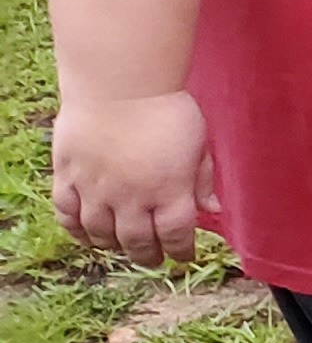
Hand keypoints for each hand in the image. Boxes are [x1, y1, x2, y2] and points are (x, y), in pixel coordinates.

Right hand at [50, 90, 222, 266]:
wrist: (120, 84)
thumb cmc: (167, 108)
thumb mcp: (198, 143)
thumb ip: (202, 179)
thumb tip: (213, 210)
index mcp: (170, 191)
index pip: (176, 236)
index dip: (180, 251)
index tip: (182, 256)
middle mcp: (133, 198)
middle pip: (138, 242)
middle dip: (147, 255)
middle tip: (152, 258)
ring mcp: (97, 189)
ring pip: (101, 234)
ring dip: (113, 246)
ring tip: (121, 247)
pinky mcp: (69, 177)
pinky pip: (67, 213)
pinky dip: (74, 229)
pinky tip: (85, 233)